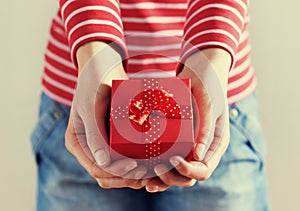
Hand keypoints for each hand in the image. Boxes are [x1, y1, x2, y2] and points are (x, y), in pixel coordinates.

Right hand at [65, 42, 146, 188]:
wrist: (103, 67)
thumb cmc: (94, 83)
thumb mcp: (91, 107)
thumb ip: (94, 135)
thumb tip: (103, 164)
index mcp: (77, 142)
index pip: (96, 168)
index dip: (117, 172)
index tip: (136, 166)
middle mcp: (88, 146)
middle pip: (106, 173)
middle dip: (126, 177)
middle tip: (147, 174)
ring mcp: (101, 143)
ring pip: (116, 169)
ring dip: (132, 174)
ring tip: (150, 171)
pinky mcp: (113, 137)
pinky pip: (123, 156)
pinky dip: (135, 162)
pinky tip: (149, 161)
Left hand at [145, 48, 230, 191]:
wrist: (200, 69)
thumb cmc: (208, 84)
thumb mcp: (209, 105)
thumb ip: (206, 130)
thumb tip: (198, 157)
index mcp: (215, 144)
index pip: (203, 170)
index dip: (188, 171)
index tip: (173, 160)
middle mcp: (202, 149)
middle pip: (188, 177)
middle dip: (171, 178)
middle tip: (154, 168)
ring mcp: (189, 145)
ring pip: (176, 172)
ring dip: (161, 178)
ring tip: (144, 177)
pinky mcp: (177, 139)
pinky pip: (167, 159)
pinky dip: (156, 166)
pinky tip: (143, 168)